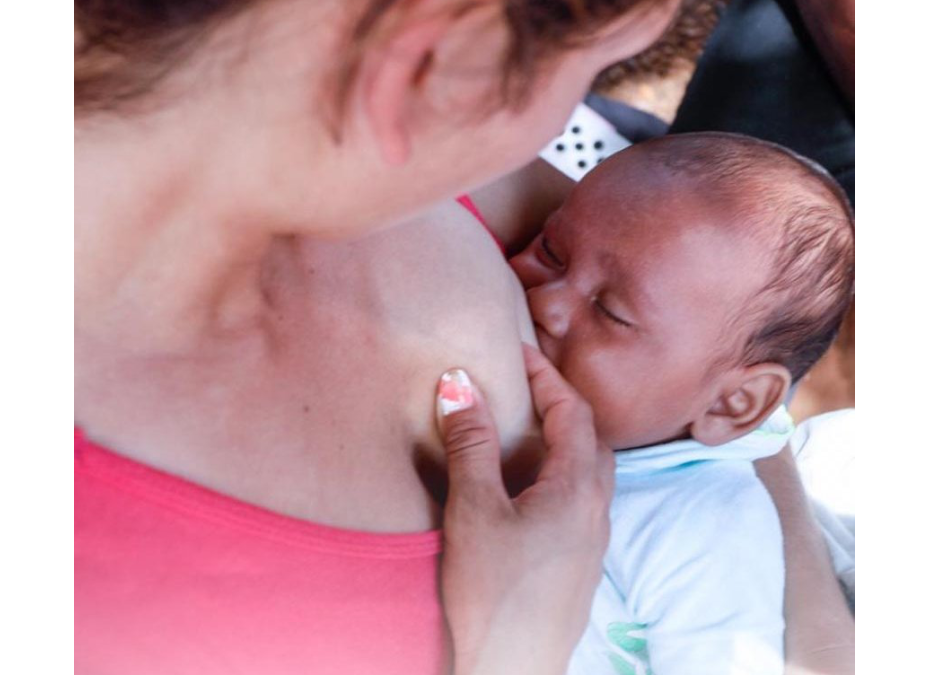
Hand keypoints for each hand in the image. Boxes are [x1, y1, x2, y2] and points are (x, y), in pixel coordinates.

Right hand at [437, 344, 613, 674]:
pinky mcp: (579, 564)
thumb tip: (461, 382)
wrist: (512, 669)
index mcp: (577, 490)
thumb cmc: (494, 593)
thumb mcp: (474, 510)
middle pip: (590, 438)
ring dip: (564, 440)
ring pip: (589, 471)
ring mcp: (592, 541)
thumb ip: (471, 443)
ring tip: (525, 431)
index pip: (574, 411)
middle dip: (561, 404)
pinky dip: (559, 473)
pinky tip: (527, 488)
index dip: (547, 376)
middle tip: (524, 387)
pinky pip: (580, 499)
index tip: (519, 352)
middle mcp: (596, 511)